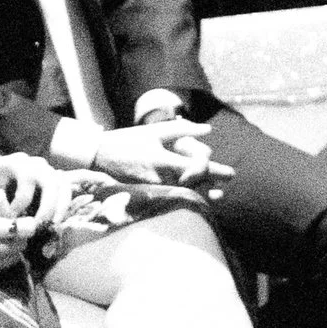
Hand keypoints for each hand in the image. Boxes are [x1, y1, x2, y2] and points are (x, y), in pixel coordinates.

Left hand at [0, 144, 74, 228]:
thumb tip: (6, 218)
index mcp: (17, 162)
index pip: (26, 181)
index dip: (20, 202)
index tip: (10, 217)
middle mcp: (36, 163)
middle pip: (50, 182)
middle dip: (47, 206)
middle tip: (38, 225)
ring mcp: (47, 169)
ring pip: (63, 185)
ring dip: (60, 206)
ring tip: (52, 225)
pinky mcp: (53, 177)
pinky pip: (65, 189)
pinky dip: (64, 204)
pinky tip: (57, 220)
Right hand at [90, 119, 234, 191]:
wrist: (98, 156)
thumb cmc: (128, 140)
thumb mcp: (156, 131)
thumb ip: (183, 130)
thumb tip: (208, 130)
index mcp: (163, 161)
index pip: (195, 170)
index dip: (213, 171)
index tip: (229, 173)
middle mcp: (159, 178)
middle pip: (192, 185)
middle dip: (211, 185)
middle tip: (226, 186)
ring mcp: (151, 188)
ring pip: (181, 193)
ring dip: (199, 193)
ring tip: (216, 196)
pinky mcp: (144, 193)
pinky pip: (169, 196)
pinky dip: (183, 195)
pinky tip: (193, 195)